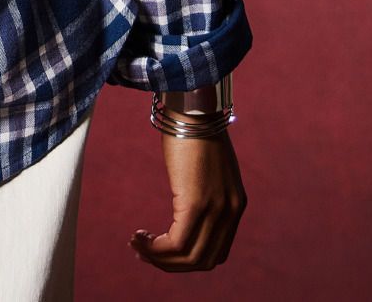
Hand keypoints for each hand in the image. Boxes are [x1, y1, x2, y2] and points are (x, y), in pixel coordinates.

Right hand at [130, 131, 245, 271]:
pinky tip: (141, 237)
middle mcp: (230, 212)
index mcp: (234, 205)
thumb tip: (188, 193)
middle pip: (203, 261)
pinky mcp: (197, 203)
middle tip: (143, 252)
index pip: (216, 251)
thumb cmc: (192, 129)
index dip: (187, 258)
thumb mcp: (205, 165)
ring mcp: (216, 210)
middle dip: (171, 264)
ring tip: (137, 245)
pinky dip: (156, 248)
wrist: (193, 108)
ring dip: (160, 258)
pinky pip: (177, 242)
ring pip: (189, 257)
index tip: (161, 248)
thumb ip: (204, 185)